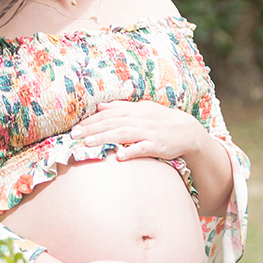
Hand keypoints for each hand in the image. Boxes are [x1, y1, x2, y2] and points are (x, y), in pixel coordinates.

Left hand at [71, 99, 204, 161]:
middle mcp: (138, 119)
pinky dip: (131, 151)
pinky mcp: (158, 145)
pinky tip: (120, 157)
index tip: (75, 128)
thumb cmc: (161, 120)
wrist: (188, 130)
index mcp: (133, 110)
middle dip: (92, 129)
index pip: (108, 114)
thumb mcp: (141, 109)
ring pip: (123, 134)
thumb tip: (100, 106)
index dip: (90, 120)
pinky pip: (143, 148)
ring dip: (105, 138)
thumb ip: (120, 107)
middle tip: (74, 135)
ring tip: (89, 143)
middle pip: (111, 123)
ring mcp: (148, 132)